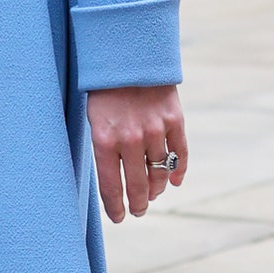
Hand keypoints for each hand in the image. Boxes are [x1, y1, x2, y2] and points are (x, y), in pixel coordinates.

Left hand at [86, 84, 186, 223]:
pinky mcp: (174, 119)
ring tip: (152, 195)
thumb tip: (114, 178)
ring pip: (159, 172)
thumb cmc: (103, 88)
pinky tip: (174, 181)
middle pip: (137, 184)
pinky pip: (180, 153)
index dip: (116, 207)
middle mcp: (130, 138)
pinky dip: (179, 170)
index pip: (110, 186)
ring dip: (156, 188)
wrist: (127, 54)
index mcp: (103, 139)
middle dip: (137, 203)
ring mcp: (154, 129)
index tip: (119, 218)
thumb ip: (103, 146)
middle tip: (138, 211)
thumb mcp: (93, 117)